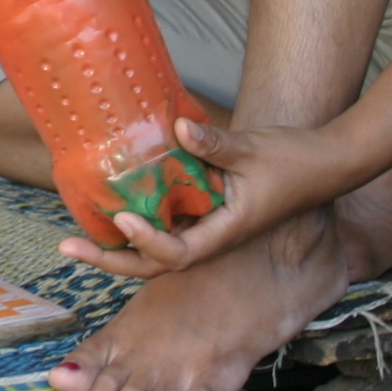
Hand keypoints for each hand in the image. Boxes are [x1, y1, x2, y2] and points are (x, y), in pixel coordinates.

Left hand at [52, 114, 357, 278]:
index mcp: (226, 232)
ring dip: (118, 246)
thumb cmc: (294, 160)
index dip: (149, 243)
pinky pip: (167, 225)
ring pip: (157, 250)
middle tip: (66, 246)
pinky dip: (140, 222)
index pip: (179, 254)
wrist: (324, 164)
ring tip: (75, 237)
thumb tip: (179, 126)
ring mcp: (208, 227)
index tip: (126, 219)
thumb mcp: (253, 149)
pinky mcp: (207, 212)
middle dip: (111, 259)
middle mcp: (212, 236)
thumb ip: (215, 143)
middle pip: (155, 263)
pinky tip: (111, 208)